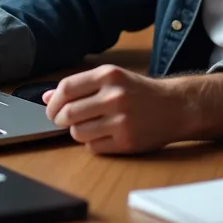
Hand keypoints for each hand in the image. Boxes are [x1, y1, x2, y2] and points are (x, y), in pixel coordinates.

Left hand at [43, 65, 222, 154]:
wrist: (176, 107)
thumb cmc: (140, 92)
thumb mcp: (113, 80)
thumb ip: (80, 86)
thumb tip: (46, 97)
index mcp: (109, 75)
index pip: (66, 89)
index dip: (53, 102)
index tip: (51, 109)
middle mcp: (114, 96)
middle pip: (67, 113)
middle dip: (59, 120)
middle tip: (63, 121)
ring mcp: (121, 120)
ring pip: (77, 133)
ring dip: (77, 132)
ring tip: (88, 127)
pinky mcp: (126, 141)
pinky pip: (93, 147)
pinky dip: (93, 143)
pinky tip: (104, 135)